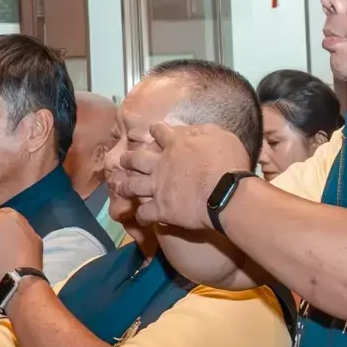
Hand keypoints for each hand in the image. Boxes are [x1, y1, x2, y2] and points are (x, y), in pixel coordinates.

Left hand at [123, 123, 253, 228]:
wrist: (226, 193)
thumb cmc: (229, 163)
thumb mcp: (220, 136)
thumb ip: (203, 131)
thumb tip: (192, 129)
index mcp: (176, 143)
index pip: (159, 131)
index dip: (155, 131)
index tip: (153, 132)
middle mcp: (160, 163)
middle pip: (136, 159)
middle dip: (128, 159)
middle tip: (124, 160)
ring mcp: (157, 187)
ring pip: (132, 185)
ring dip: (124, 186)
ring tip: (118, 186)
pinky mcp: (161, 208)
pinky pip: (144, 213)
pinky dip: (141, 216)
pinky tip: (140, 217)